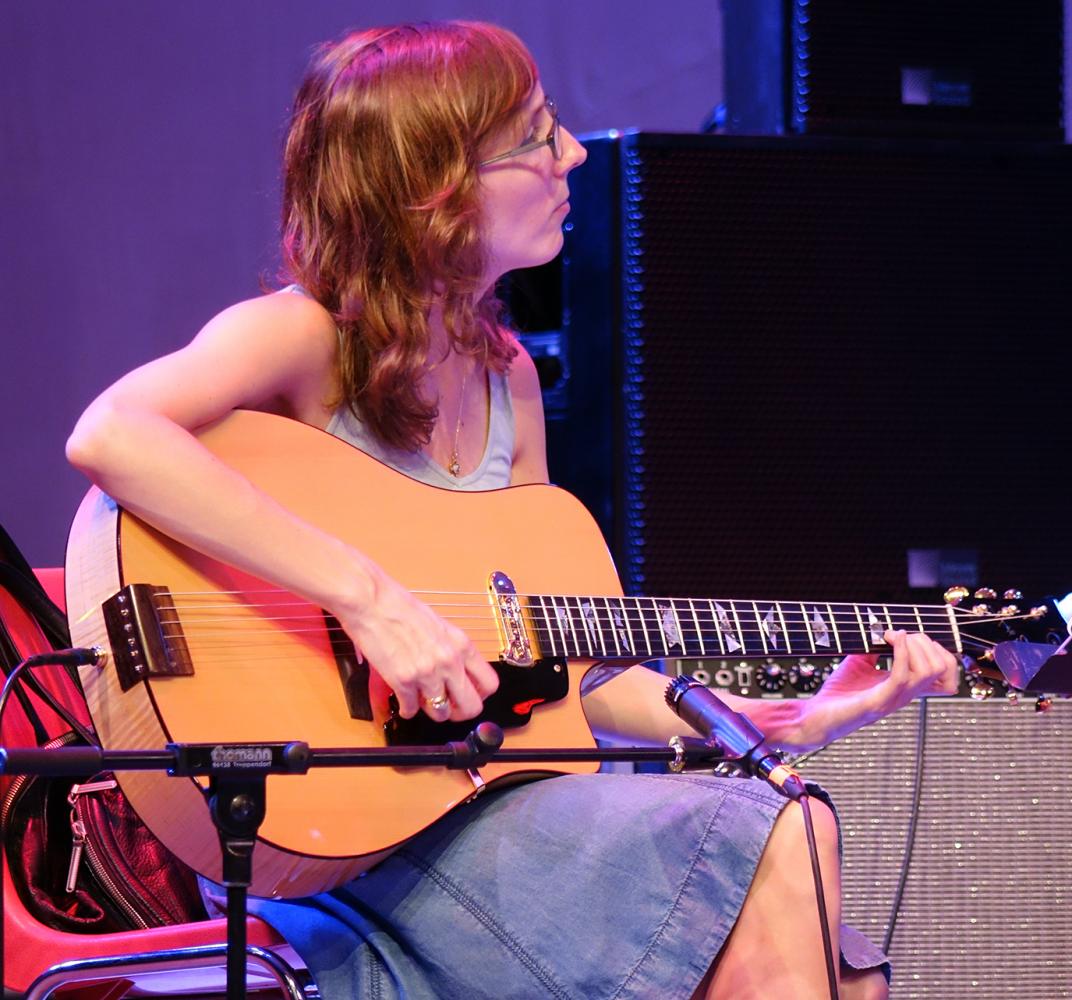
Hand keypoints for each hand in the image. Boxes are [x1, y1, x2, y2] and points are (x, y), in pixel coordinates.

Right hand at [337, 566, 498, 721]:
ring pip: (441, 713)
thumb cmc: (399, 605)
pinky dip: (406, 709)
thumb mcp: (438, 624)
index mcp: (461, 644)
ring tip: (422, 700)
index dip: (479, 694)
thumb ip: (450, 648)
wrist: (370, 601)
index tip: (469, 694)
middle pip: (471, 707)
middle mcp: (449, 661)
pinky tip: (403, 700)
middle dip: (459, 711)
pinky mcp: (403, 681)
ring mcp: (427, 673)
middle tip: (449, 707)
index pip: (489, 683)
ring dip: (431, 710)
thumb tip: (455, 670)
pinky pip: (410, 710)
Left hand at [814, 630, 959, 739]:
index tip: (911, 637)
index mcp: (907, 687)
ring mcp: (894, 699)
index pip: (947, 674)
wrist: (817, 717)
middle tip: (899, 635)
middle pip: (942, 668)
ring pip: (929, 671)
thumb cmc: (838, 694)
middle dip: (925, 643)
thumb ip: (874, 648)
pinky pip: (902, 676)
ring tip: (891, 637)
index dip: (939, 650)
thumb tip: (879, 629)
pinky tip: (889, 639)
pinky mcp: (878, 701)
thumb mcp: (860, 663)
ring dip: (913, 646)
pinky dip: (900, 652)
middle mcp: (906, 694)